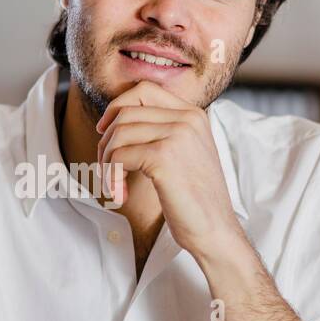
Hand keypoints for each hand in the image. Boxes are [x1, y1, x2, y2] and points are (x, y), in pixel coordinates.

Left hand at [94, 81, 244, 258]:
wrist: (215, 230)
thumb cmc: (195, 200)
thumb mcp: (184, 155)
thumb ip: (162, 133)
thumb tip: (115, 122)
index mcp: (193, 115)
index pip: (144, 89)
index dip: (117, 107)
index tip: (104, 132)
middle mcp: (187, 119)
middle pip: (125, 113)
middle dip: (106, 142)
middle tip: (108, 170)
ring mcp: (176, 135)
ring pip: (117, 134)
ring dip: (106, 163)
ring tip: (114, 186)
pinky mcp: (163, 157)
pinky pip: (118, 157)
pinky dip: (112, 178)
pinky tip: (121, 196)